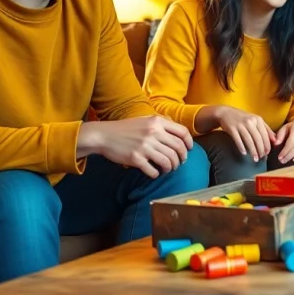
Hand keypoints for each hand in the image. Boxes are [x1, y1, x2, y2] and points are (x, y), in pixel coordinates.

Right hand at [77, 115, 192, 178]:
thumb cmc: (125, 128)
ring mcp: (145, 146)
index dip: (189, 143)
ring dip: (170, 168)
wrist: (104, 135)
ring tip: (167, 169)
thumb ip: (161, 124)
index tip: (189, 150)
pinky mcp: (136, 158)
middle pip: (178, 149)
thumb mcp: (145, 120)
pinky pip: (153, 171)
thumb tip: (178, 135)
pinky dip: (156, 174)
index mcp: (157, 122)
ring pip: (168, 161)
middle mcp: (153, 133)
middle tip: (179, 163)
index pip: (182, 132)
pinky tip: (154, 173)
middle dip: (181, 159)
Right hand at [215, 106, 274, 161]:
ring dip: (253, 151)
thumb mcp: (255, 120)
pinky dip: (241, 147)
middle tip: (261, 157)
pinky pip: (238, 140)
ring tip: (255, 158)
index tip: (267, 153)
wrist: (226, 112)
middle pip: (257, 139)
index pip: (265, 135)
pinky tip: (244, 153)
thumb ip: (266, 129)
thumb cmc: (243, 118)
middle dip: (260, 150)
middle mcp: (250, 121)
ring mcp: (240, 125)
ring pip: (249, 140)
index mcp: (258, 119)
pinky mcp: (232, 128)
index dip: (267, 145)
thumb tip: (275, 140)